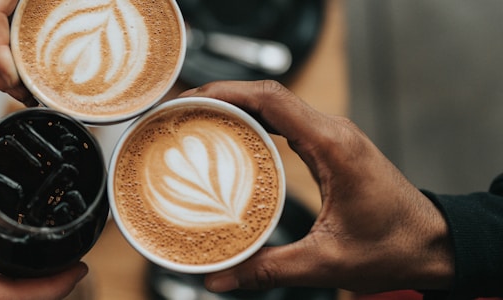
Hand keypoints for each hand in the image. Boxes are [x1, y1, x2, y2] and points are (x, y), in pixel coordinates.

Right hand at [178, 81, 453, 293]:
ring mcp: (332, 137)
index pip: (272, 99)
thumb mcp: (326, 262)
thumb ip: (268, 269)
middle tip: (181, 112)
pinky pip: (284, 122)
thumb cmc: (395, 247)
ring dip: (236, 107)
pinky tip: (230, 138)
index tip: (191, 99)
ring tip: (196, 120)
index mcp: (333, 146)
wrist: (433, 246)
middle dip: (220, 96)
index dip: (226, 93)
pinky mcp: (330, 148)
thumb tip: (220, 278)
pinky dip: (254, 122)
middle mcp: (333, 132)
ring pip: (275, 105)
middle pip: (267, 95)